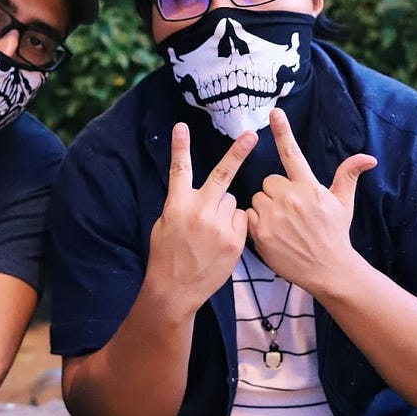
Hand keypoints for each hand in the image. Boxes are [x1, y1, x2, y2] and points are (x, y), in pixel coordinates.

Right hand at [145, 122, 256, 318]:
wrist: (175, 289)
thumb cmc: (167, 256)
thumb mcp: (165, 225)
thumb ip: (182, 205)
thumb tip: (197, 193)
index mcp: (177, 205)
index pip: (179, 170)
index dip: (179, 147)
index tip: (181, 126)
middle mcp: (199, 211)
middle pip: (222, 175)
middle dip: (237, 152)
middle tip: (251, 135)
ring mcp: (219, 226)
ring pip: (232, 201)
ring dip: (226, 209)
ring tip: (212, 232)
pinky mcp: (234, 240)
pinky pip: (241, 220)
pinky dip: (235, 225)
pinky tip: (222, 241)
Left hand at [247, 108, 375, 292]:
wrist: (328, 269)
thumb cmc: (335, 234)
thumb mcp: (343, 203)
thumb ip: (348, 176)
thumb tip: (368, 158)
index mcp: (309, 187)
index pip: (292, 153)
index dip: (283, 130)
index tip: (273, 112)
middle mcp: (291, 198)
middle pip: (268, 181)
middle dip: (276, 193)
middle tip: (290, 211)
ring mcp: (274, 215)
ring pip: (257, 198)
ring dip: (265, 207)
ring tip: (282, 224)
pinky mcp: (261, 232)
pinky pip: (248, 215)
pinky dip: (256, 223)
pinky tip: (272, 234)